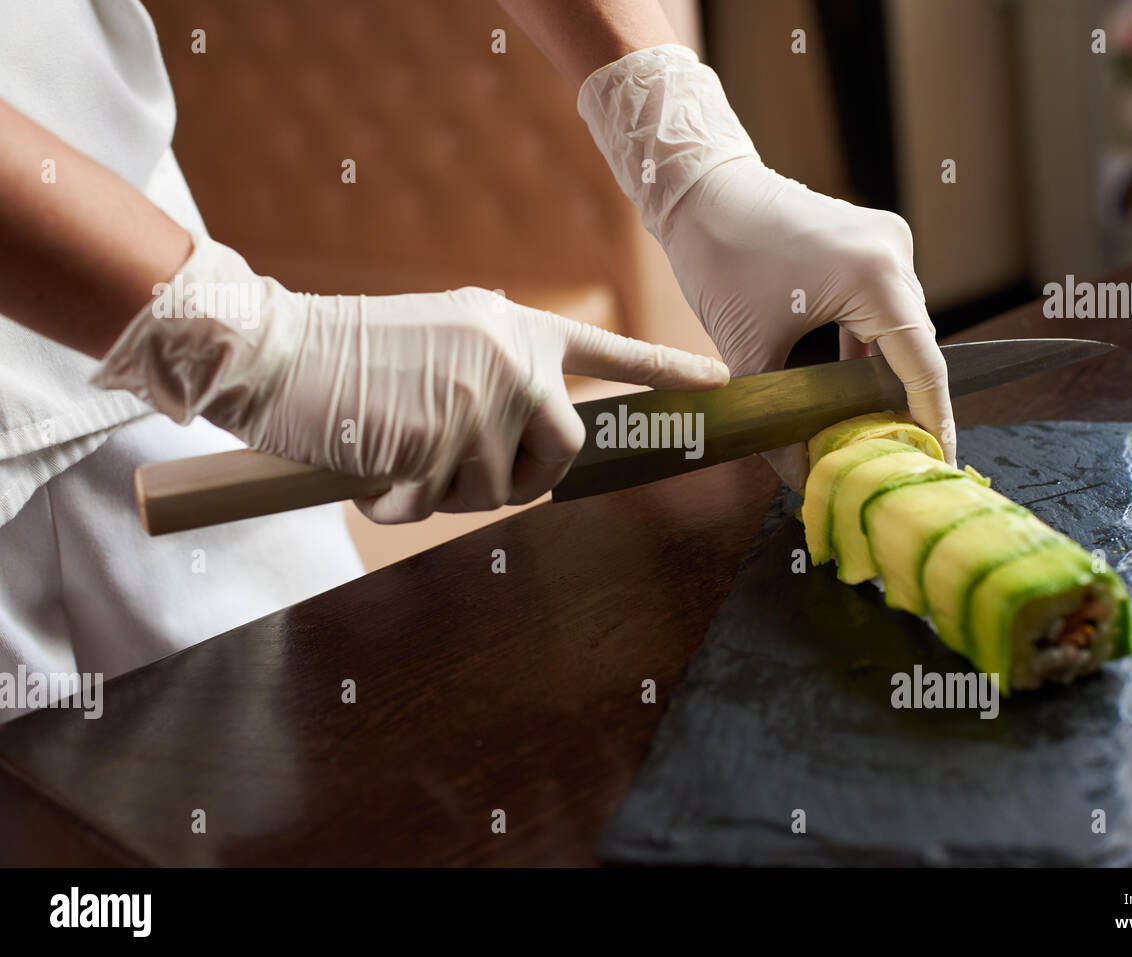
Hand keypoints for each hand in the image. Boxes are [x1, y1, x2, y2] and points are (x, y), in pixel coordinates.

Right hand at [92, 234, 729, 522]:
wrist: (274, 349)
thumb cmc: (352, 357)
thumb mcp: (444, 344)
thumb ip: (499, 379)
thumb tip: (533, 448)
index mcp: (515, 328)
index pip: (609, 354)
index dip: (667, 372)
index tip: (720, 382)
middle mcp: (511, 356)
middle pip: (567, 448)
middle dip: (527, 479)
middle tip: (469, 476)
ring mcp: (480, 397)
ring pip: (500, 488)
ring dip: (449, 493)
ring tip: (399, 455)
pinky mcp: (443, 437)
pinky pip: (444, 504)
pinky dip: (403, 504)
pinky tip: (371, 468)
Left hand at [578, 44, 954, 487]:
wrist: (700, 188)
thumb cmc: (719, 257)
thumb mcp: (746, 350)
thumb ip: (777, 417)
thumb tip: (800, 479)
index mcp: (875, 276)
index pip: (922, 366)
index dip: (932, 421)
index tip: (939, 464)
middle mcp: (894, 253)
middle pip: (915, 349)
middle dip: (905, 405)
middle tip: (896, 459)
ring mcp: (886, 243)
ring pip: (898, 330)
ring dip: (885, 377)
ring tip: (874, 431)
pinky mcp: (869, 243)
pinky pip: (882, 308)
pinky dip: (868, 349)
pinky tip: (852, 389)